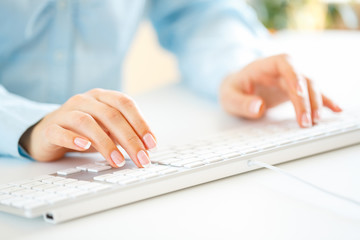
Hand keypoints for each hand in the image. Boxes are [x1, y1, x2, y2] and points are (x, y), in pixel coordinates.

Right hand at [19, 88, 156, 167]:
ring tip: (118, 161)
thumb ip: (124, 132)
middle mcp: (85, 100)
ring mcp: (66, 112)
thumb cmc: (84, 130)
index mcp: (102, 96)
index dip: (141, 123)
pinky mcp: (50, 127)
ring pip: (87, 122)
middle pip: (111, 115)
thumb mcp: (106, 128)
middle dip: (130, 139)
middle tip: (141, 159)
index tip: (151, 144)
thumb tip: (146, 148)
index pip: (125, 104)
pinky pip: (61, 131)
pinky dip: (74, 139)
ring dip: (106, 144)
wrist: (48, 132)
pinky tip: (84, 147)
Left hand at [219, 54, 341, 126]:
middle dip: (305, 100)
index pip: (284, 62)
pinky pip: (312, 93)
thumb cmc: (232, 90)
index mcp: (263, 66)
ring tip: (313, 122)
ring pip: (310, 86)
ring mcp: (289, 80)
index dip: (294, 74)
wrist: (235, 88)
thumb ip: (241, 102)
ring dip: (315, 103)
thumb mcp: (228, 97)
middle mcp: (280, 71)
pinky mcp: (293, 90)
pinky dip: (324, 101)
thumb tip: (258, 108)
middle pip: (301, 79)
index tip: (298, 92)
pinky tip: (335, 109)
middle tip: (305, 122)